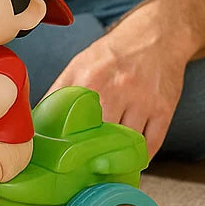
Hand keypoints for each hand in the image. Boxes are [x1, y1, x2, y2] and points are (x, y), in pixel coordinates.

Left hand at [46, 0, 189, 159]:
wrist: (155, 36)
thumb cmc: (113, 54)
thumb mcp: (80, 64)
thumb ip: (61, 91)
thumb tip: (41, 121)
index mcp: (89, 78)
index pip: (71, 121)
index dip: (64, 144)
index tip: (58, 160)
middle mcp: (117, 89)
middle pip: (99, 137)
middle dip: (90, 156)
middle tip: (81, 169)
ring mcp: (142, 101)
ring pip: (126, 145)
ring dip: (115, 160)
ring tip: (105, 169)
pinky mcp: (163, 110)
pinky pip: (150, 144)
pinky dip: (139, 157)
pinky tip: (129, 159)